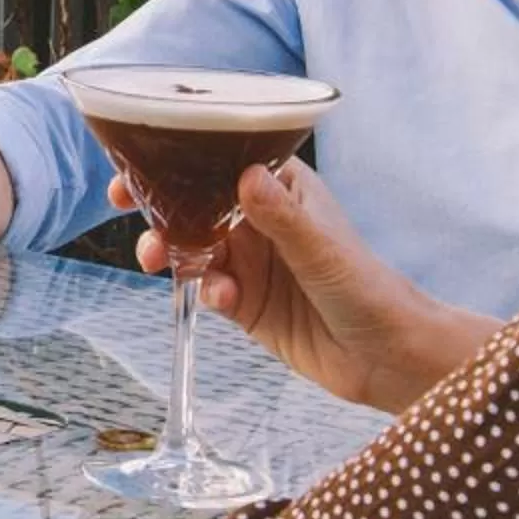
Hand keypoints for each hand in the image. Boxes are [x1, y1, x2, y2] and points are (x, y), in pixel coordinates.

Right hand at [132, 159, 495, 412]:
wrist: (389, 359)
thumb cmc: (369, 289)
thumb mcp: (321, 249)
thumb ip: (280, 217)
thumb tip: (245, 175)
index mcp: (282, 190)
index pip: (221, 161)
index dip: (178, 159)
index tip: (139, 164)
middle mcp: (262, 222)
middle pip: (195, 203)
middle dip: (160, 206)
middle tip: (129, 209)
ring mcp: (252, 263)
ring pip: (193, 247)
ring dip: (171, 251)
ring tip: (159, 262)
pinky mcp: (246, 304)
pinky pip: (208, 289)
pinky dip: (205, 291)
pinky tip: (223, 300)